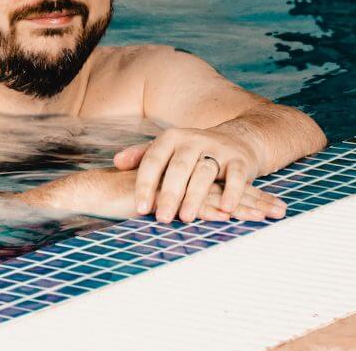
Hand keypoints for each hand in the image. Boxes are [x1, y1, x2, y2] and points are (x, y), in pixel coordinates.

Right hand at [20, 166, 284, 223]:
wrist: (96, 193)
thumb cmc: (125, 202)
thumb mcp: (159, 206)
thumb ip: (179, 208)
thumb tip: (203, 218)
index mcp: (186, 179)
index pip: (223, 187)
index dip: (247, 195)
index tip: (270, 205)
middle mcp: (184, 178)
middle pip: (227, 189)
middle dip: (256, 200)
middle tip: (282, 209)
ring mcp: (174, 185)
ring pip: (217, 195)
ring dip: (245, 205)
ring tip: (269, 214)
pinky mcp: (163, 195)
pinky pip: (192, 203)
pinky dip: (213, 210)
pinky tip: (231, 216)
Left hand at [113, 127, 285, 223]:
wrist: (238, 138)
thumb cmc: (194, 150)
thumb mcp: (168, 149)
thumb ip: (142, 155)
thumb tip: (116, 162)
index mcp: (172, 139)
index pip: (153, 161)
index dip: (146, 185)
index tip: (140, 208)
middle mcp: (193, 141)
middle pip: (178, 168)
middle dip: (170, 194)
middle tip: (162, 218)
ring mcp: (217, 149)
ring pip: (204, 172)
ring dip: (195, 196)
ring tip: (186, 217)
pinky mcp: (239, 160)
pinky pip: (236, 176)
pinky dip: (232, 192)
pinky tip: (225, 209)